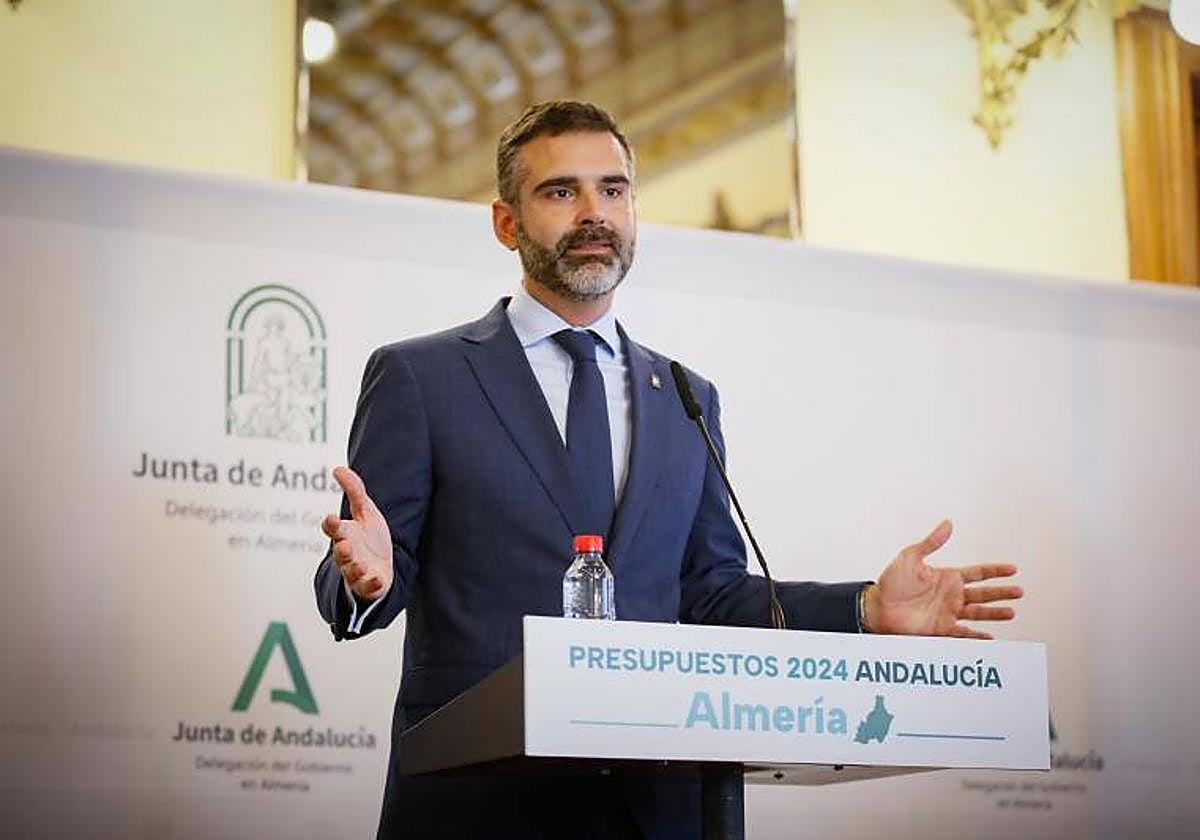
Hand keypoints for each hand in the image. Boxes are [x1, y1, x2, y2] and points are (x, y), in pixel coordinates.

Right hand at [321, 466, 393, 601]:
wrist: (382, 564)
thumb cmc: (370, 538)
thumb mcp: (365, 511)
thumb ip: (354, 490)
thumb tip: (338, 468)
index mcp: (344, 535)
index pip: (333, 529)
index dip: (331, 524)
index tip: (332, 519)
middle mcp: (347, 554)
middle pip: (340, 553)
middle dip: (342, 550)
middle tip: (344, 545)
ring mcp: (357, 571)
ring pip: (351, 572)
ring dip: (354, 569)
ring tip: (360, 565)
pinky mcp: (370, 585)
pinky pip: (367, 588)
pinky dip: (370, 585)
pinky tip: (375, 580)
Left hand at [863, 520, 1021, 638]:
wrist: (877, 606)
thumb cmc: (891, 582)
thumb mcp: (910, 557)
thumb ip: (931, 542)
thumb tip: (948, 523)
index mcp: (947, 577)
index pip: (977, 573)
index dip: (995, 571)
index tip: (1013, 569)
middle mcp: (951, 595)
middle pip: (983, 593)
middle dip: (1001, 593)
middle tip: (1019, 592)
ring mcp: (948, 613)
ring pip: (978, 613)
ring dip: (994, 613)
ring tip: (1011, 612)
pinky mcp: (941, 629)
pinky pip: (963, 633)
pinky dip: (976, 637)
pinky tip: (989, 637)